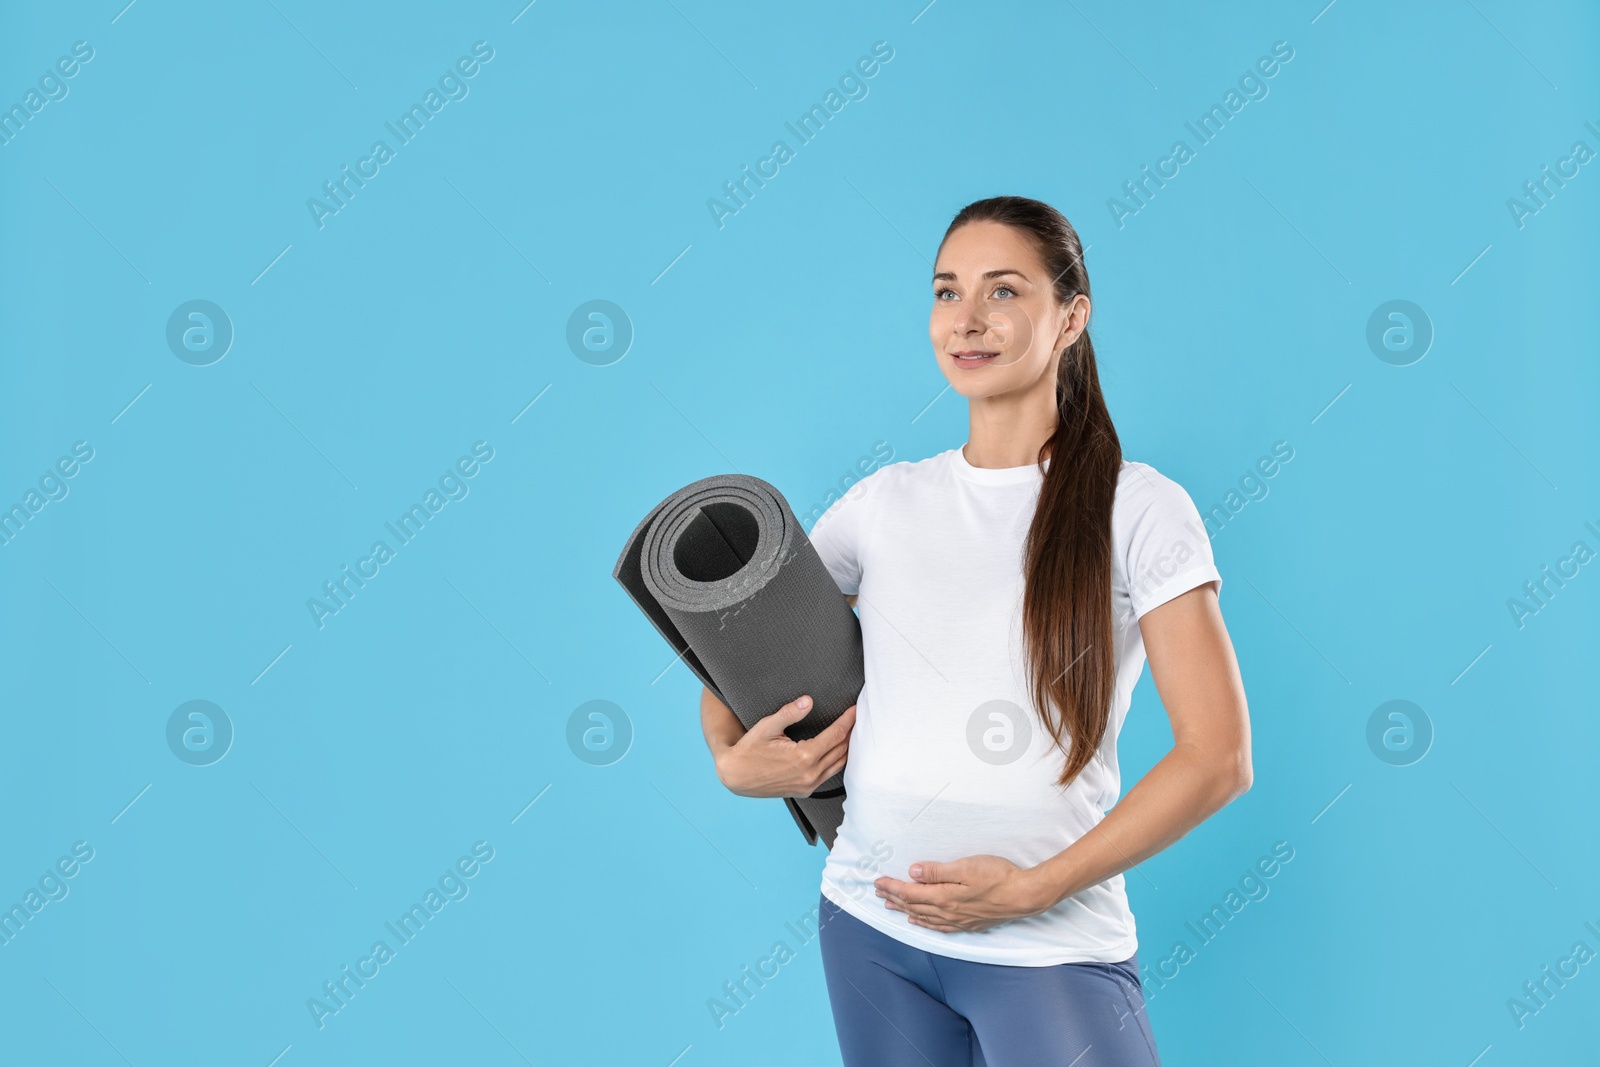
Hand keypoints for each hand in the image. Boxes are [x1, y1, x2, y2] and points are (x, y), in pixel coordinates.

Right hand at [715, 695, 854, 798]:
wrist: (736, 776)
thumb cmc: (749, 749)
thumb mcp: (767, 727)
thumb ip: (789, 713)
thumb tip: (808, 701)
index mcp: (803, 757)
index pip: (835, 735)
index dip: (847, 720)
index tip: (855, 709)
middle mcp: (809, 774)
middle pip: (841, 749)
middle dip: (851, 732)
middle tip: (858, 717)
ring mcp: (808, 785)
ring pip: (838, 764)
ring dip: (847, 747)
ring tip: (852, 732)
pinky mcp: (805, 791)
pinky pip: (828, 774)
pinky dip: (837, 761)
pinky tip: (838, 751)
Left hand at [874, 855, 1045, 933]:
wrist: (1024, 896)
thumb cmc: (997, 876)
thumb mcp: (965, 867)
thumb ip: (937, 872)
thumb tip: (912, 873)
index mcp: (944, 897)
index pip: (910, 893)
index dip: (892, 887)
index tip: (878, 881)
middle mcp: (947, 912)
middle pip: (913, 906)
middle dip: (894, 898)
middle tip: (878, 892)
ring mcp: (958, 920)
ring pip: (924, 917)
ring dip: (905, 911)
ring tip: (891, 906)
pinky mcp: (968, 924)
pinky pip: (939, 927)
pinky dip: (925, 923)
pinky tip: (919, 922)